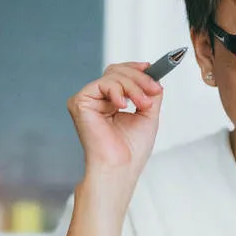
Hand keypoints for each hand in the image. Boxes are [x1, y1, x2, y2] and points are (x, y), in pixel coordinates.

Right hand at [67, 62, 163, 180]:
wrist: (120, 167)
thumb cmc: (131, 151)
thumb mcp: (148, 114)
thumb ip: (150, 93)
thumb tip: (155, 75)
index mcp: (111, 103)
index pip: (120, 75)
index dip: (135, 69)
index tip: (151, 68)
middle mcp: (98, 100)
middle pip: (116, 71)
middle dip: (139, 78)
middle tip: (153, 90)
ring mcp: (88, 100)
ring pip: (113, 75)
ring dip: (133, 87)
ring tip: (142, 104)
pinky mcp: (80, 102)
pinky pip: (102, 83)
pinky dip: (117, 90)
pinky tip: (123, 106)